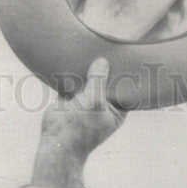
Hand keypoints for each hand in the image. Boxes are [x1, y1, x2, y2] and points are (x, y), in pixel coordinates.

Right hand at [31, 57, 126, 187]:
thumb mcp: (95, 101)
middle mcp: (103, 105)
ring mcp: (86, 101)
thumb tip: (102, 61)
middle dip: (107, 67)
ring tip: (93, 47)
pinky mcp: (71, 97)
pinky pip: (74, 80)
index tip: (129, 57)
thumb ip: (99, 80)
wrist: (57, 141)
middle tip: (111, 46)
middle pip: (107, 81)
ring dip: (89, 67)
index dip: (127, 75)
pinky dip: (73, 71)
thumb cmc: (80, 127)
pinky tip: (75, 55)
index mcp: (116, 111)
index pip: (125, 89)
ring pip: (90, 79)